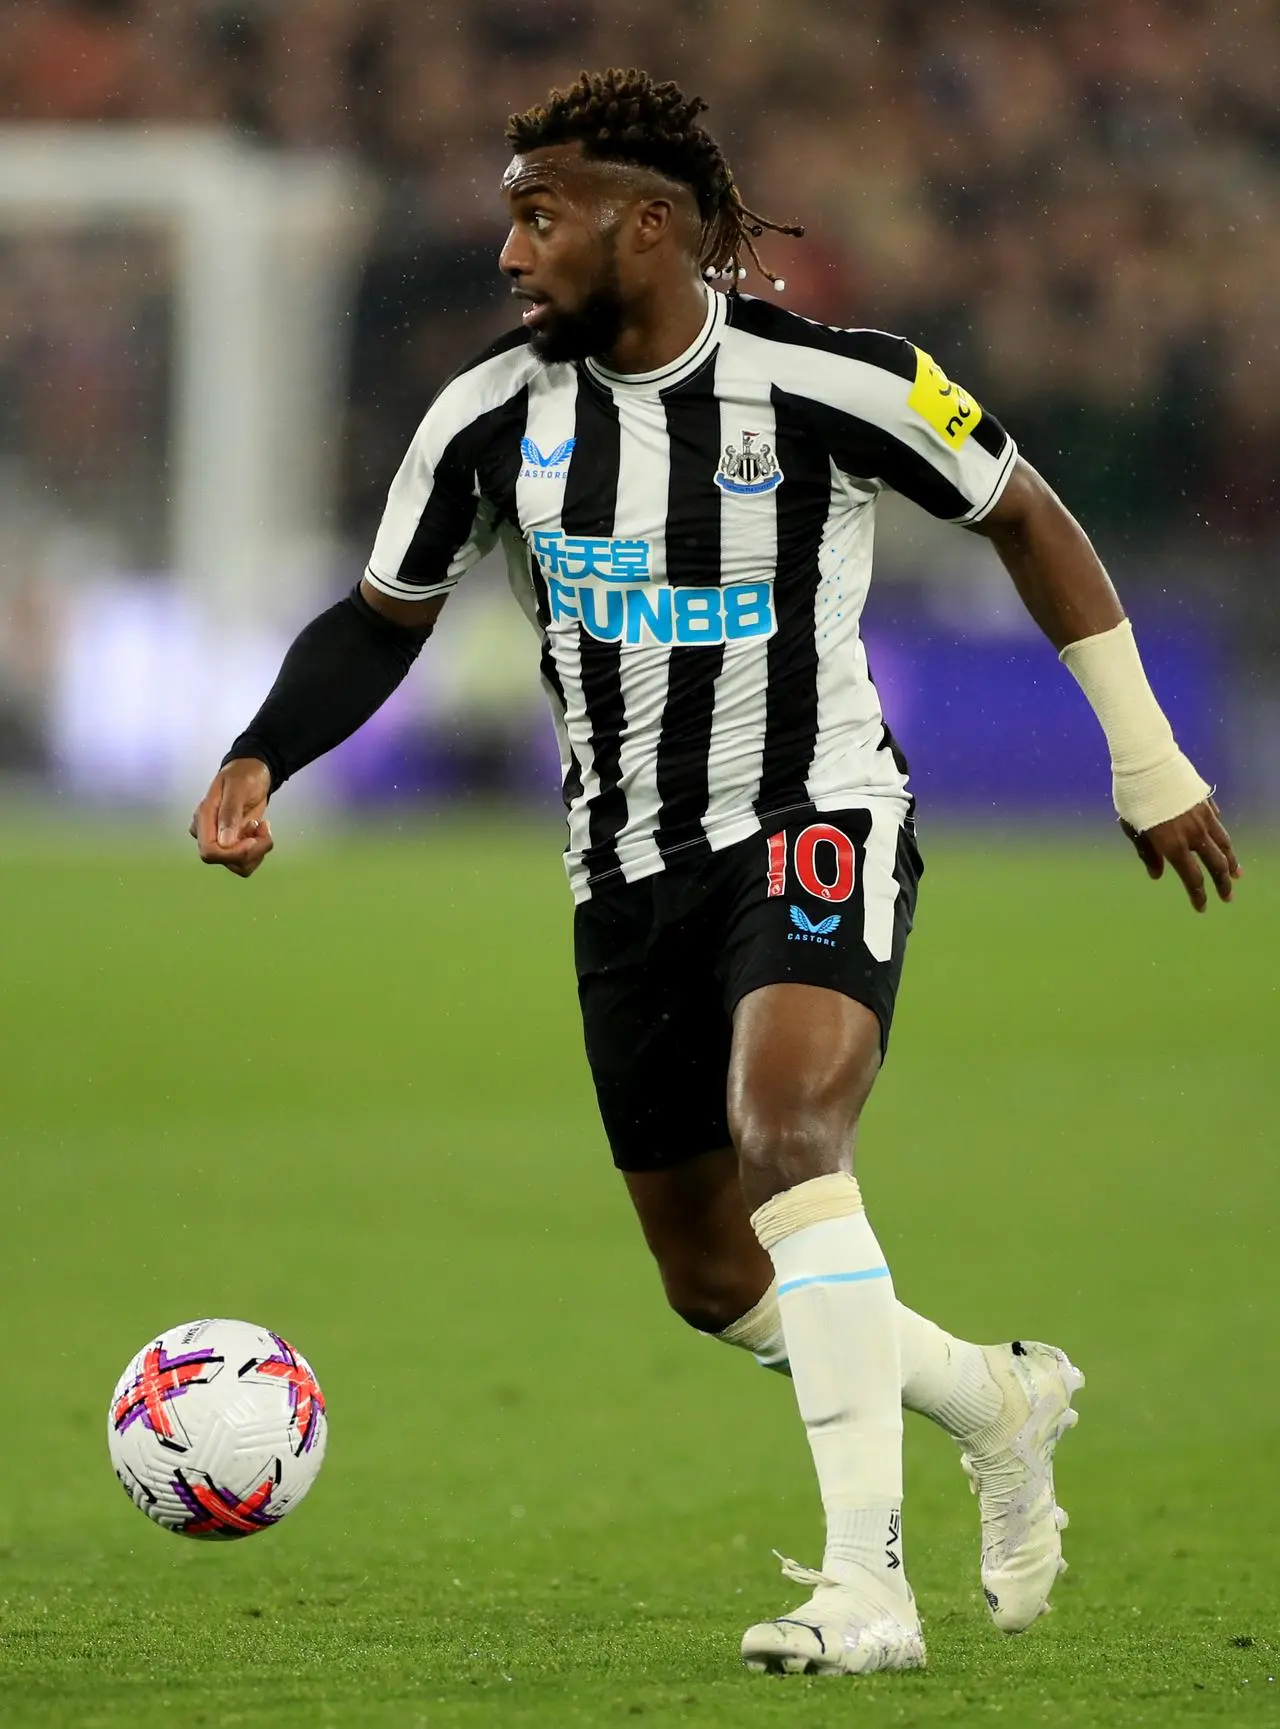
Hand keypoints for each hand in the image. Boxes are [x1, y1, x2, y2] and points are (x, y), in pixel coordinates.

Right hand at [190, 758, 273, 877]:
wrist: (253, 772)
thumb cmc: (243, 775)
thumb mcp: (238, 788)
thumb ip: (230, 813)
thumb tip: (225, 843)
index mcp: (204, 818)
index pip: (209, 851)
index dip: (232, 853)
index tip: (252, 839)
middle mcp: (209, 833)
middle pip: (226, 861)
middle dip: (251, 851)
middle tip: (263, 828)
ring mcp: (222, 841)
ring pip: (239, 865)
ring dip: (258, 850)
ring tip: (262, 826)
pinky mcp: (235, 844)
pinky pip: (248, 860)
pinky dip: (260, 849)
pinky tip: (260, 829)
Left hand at [1121, 798, 1239, 912]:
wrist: (1148, 761)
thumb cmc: (1132, 796)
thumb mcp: (1131, 827)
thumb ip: (1146, 852)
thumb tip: (1157, 875)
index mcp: (1172, 844)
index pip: (1191, 878)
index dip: (1198, 895)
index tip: (1202, 907)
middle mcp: (1193, 834)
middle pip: (1215, 865)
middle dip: (1222, 884)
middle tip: (1227, 897)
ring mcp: (1203, 817)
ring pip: (1223, 845)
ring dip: (1231, 862)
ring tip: (1236, 874)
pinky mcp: (1206, 802)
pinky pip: (1217, 824)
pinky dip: (1221, 836)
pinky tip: (1222, 841)